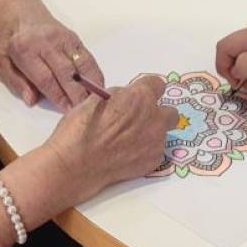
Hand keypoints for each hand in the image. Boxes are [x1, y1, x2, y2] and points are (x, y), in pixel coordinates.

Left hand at [0, 0, 103, 111]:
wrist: (18, 11)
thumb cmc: (9, 41)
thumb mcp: (1, 62)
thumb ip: (15, 82)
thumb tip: (31, 100)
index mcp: (24, 49)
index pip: (45, 78)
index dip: (58, 96)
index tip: (67, 111)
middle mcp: (46, 42)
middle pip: (66, 72)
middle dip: (77, 94)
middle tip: (85, 111)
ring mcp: (62, 38)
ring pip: (81, 64)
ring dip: (91, 84)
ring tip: (97, 102)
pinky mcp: (74, 37)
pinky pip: (87, 57)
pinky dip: (95, 73)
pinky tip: (99, 87)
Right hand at [45, 75, 178, 204]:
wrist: (77, 163)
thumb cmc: (81, 128)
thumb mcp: (97, 99)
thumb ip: (120, 96)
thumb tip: (125, 99)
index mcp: (140, 97)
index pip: (157, 84)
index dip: (146, 90)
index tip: (138, 96)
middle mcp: (154, 118)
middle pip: (169, 111)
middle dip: (157, 114)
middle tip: (139, 120)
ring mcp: (156, 142)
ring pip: (163, 133)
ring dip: (151, 133)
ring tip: (129, 141)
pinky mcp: (153, 161)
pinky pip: (155, 152)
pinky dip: (145, 152)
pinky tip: (127, 155)